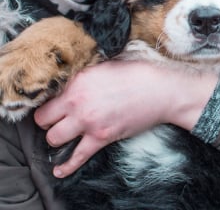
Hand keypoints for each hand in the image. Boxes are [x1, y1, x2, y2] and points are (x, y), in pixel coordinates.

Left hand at [34, 60, 217, 176]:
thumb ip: (84, 76)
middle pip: (43, 120)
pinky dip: (66, 166)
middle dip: (47, 121)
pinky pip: (77, 157)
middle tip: (55, 119)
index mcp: (78, 81)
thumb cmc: (136, 74)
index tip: (52, 104)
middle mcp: (78, 102)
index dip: (48, 101)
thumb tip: (71, 84)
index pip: (46, 96)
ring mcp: (89, 121)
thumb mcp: (105, 66)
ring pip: (53, 139)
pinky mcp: (101, 137)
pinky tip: (59, 171)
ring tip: (63, 134)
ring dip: (56, 138)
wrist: (159, 90)